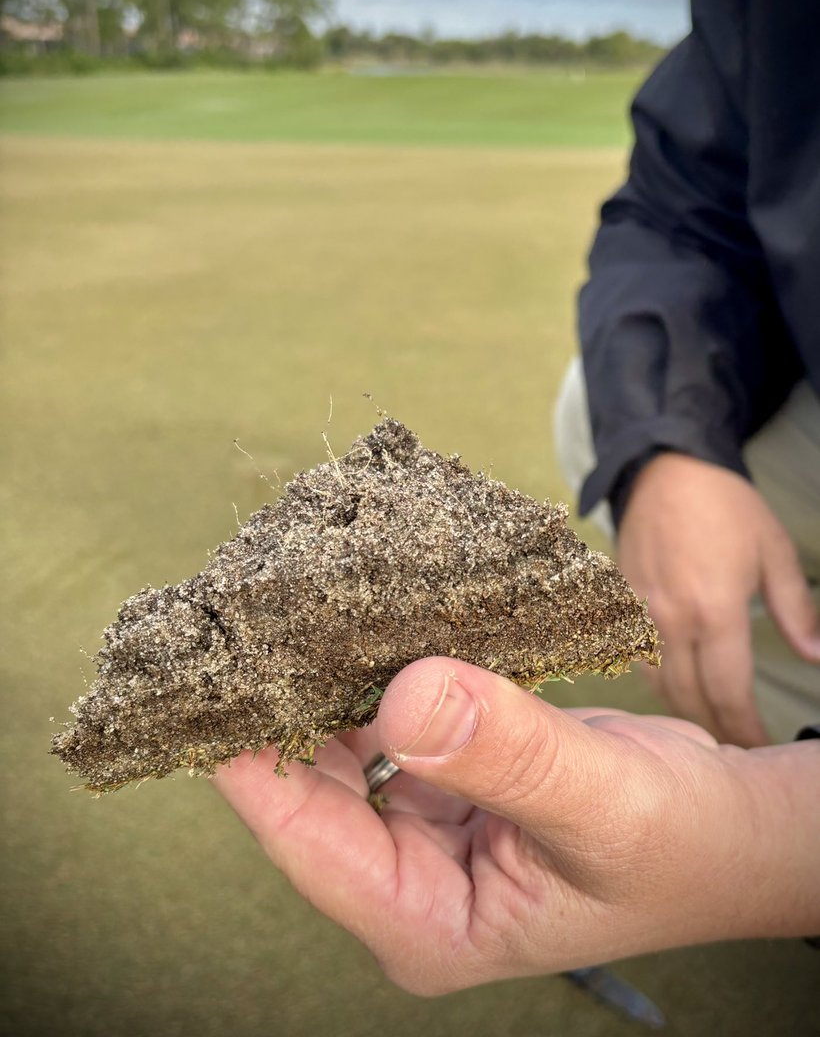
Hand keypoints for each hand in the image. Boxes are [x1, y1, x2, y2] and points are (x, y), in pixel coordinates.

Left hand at [213, 658, 816, 994]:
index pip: (300, 834)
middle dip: (279, 701)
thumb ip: (509, 754)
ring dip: (326, 674)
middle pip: (305, 783)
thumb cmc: (680, 846)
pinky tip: (362, 613)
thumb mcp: (602, 804)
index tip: (213, 669)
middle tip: (248, 611)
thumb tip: (407, 692)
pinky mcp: (441, 776)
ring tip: (295, 598)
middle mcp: (403, 878)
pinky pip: (389, 713)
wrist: (727, 827)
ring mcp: (419, 824)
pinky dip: (378, 666)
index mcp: (421, 922)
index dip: (248, 752)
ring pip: (342, 740)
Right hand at [617, 453, 819, 746]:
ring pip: (658, 685)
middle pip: (690, 699)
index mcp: (714, 609)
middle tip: (739, 747)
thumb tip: (815, 655)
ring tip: (711, 726)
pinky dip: (658, 683)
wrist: (666, 469)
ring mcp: (639, 614)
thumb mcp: (774, 552)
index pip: (729, 692)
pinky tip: (676, 687)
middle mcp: (671, 619)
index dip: (746, 729)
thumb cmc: (725, 505)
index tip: (761, 748)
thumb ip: (796, 610)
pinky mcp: (620, 605)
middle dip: (717, 731)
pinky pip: (638, 659)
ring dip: (685, 712)